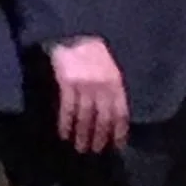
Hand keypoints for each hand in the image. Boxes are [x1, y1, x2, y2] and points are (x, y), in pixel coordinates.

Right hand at [49, 37, 128, 152]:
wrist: (74, 35)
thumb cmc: (94, 54)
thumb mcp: (110, 69)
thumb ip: (113, 89)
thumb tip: (115, 117)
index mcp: (116, 82)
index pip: (120, 113)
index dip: (119, 131)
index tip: (116, 146)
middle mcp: (102, 86)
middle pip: (102, 118)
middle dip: (99, 137)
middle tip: (94, 150)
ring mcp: (84, 84)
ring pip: (85, 116)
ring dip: (82, 134)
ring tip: (80, 146)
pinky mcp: (68, 82)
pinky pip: (68, 109)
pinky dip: (66, 124)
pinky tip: (65, 133)